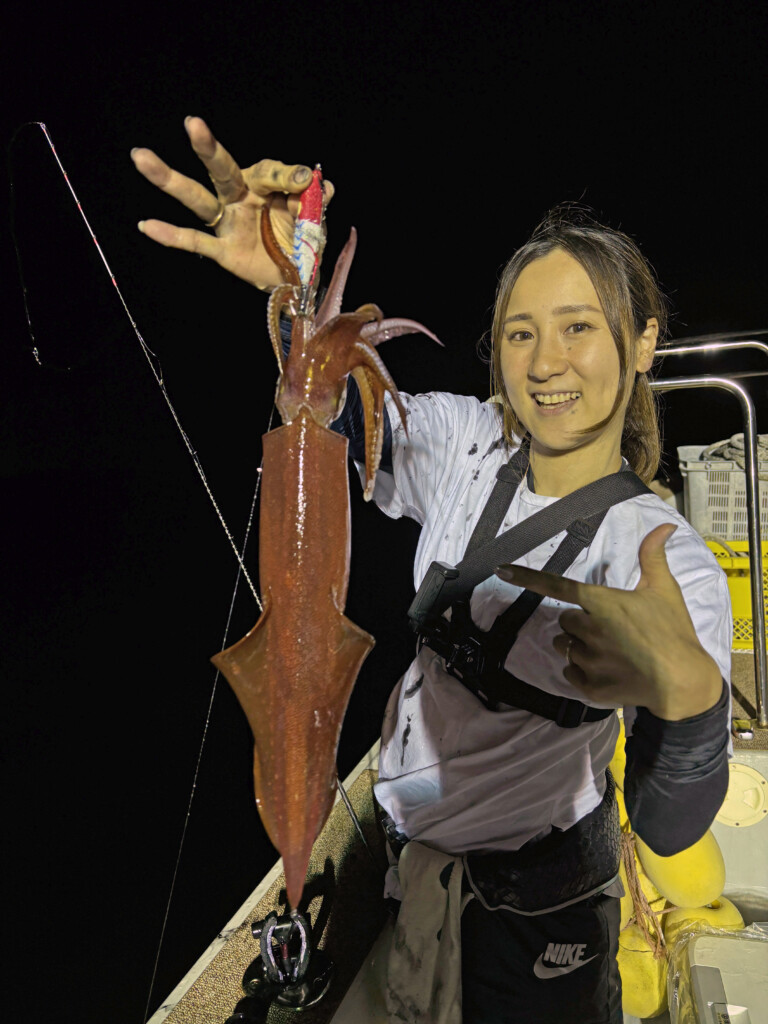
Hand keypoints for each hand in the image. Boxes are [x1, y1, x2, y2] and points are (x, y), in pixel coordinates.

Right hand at [131, 117, 333, 290]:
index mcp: (264, 185)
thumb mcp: (313, 219)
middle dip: (208, 149)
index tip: (302, 179)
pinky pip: (195, 242)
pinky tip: (147, 225)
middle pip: (221, 171)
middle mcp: (240, 197)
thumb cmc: (300, 238)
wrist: (296, 275)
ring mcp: (228, 222)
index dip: (285, 175)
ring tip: (141, 157)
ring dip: (170, 179)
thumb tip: (323, 186)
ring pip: (197, 198)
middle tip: (192, 124)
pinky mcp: (224, 251)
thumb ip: (313, 202)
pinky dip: (171, 236)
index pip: (268, 172)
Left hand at [495, 524, 722, 720]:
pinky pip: (569, 673)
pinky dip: (582, 672)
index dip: (526, 577)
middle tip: (609, 627)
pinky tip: (606, 669)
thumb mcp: (665, 590)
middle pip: (565, 620)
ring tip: (608, 649)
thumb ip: (654, 556)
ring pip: (565, 647)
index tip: (500, 569)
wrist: (684, 682)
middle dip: (580, 622)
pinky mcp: (589, 687)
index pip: (557, 586)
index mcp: (602, 603)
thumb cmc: (673, 632)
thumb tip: (664, 526)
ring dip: (579, 646)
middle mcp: (589, 630)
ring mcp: (588, 661)